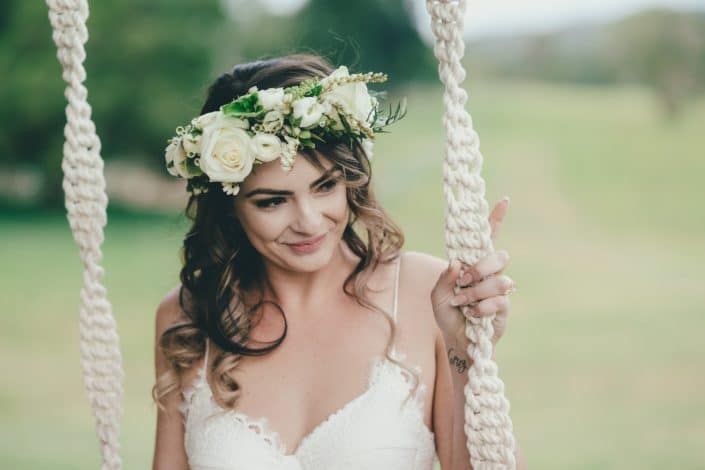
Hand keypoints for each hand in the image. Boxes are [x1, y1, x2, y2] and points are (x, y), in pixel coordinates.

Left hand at [431, 197, 514, 346]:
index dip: (496, 218)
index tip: (504, 200)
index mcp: (472, 263)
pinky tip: (473, 315)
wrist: (457, 341)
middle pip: (498, 256)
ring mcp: (499, 290)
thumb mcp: (436, 296)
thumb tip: (456, 264)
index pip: (487, 237)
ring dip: (475, 294)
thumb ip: (443, 279)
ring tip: (463, 303)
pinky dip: (481, 309)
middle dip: (480, 268)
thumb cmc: (447, 314)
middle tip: (463, 281)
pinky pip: (499, 301)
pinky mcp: (504, 307)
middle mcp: (488, 273)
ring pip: (498, 281)